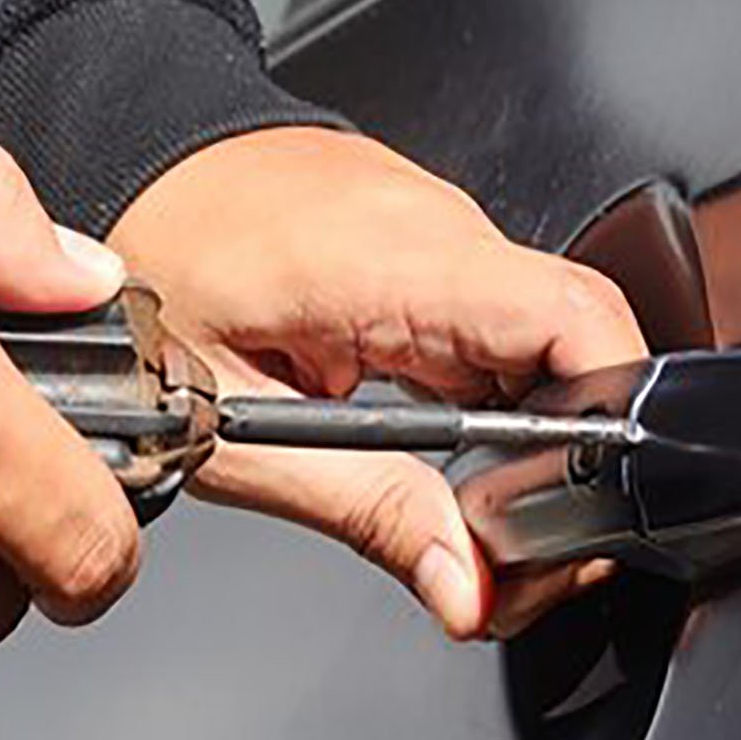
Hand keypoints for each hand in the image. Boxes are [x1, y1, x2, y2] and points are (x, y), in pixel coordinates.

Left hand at [112, 128, 646, 639]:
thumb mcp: (235, 426)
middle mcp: (443, 231)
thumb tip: (468, 585)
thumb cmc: (155, 264)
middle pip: (583, 351)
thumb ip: (367, 509)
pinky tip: (447, 451)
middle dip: (574, 469)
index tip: (579, 512)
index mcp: (399, 263)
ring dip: (534, 443)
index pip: (580, 320)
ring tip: (469, 518)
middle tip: (511, 558)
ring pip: (549, 349)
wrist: (124, 154)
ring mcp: (445, 231)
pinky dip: (497, 404)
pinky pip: (502, 331)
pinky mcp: (435, 247)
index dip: (616, 419)